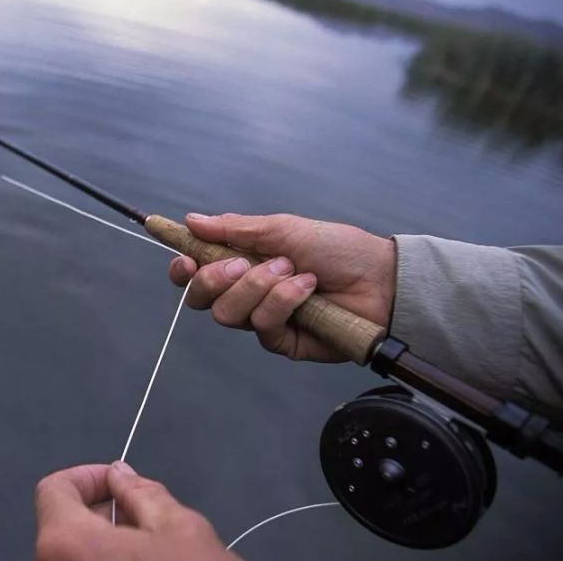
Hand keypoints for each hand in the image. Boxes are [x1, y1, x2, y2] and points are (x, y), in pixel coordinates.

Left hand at [34, 461, 238, 560]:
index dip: (87, 478)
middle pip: (61, 526)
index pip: (53, 490)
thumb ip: (141, 494)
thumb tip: (120, 476)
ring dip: (106, 545)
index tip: (121, 484)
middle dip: (101, 513)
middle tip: (145, 519)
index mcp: (66, 542)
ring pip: (74, 556)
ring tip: (151, 553)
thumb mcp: (179, 528)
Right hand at [168, 213, 395, 361]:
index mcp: (240, 263)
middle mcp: (245, 293)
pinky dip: (283, 302)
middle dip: (215, 280)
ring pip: (229, 314)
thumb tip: (191, 221)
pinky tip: (306, 288)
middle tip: (242, 264)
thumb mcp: (282, 228)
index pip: (197, 273)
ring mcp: (262, 319)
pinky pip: (262, 327)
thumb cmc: (335, 247)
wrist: (379, 277)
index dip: (183, 270)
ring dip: (259, 287)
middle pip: (202, 299)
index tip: (185, 261)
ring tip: (293, 271)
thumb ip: (234, 228)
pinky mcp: (281, 342)